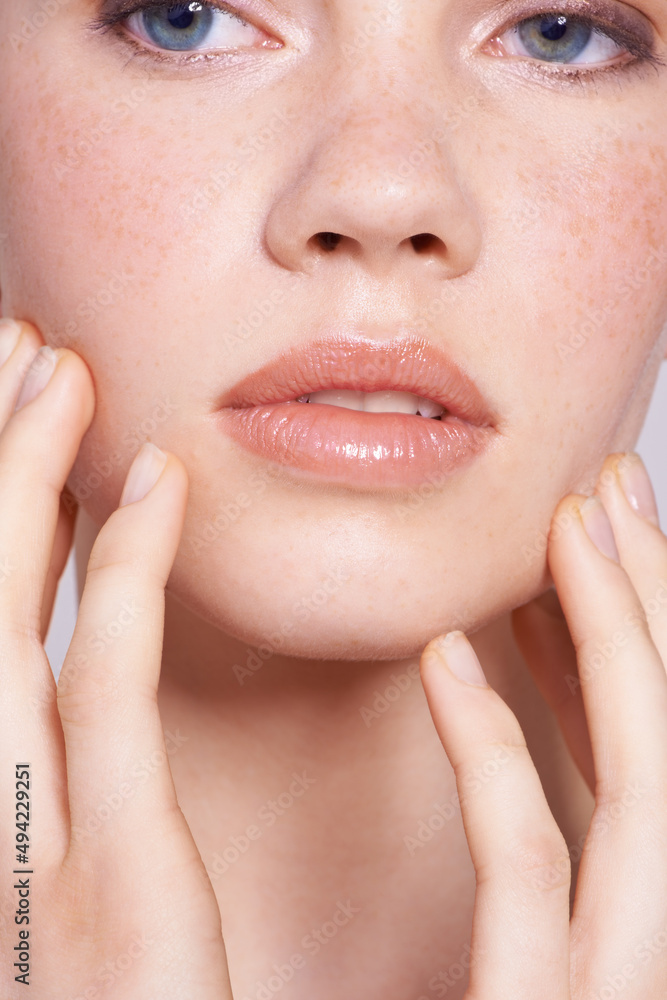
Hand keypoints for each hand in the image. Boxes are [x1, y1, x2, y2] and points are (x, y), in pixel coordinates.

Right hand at [0, 319, 233, 998]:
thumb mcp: (64, 864)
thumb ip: (61, 757)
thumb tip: (61, 658)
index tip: (14, 407)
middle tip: (14, 349)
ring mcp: (18, 826)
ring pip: (6, 612)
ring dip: (27, 479)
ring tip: (59, 372)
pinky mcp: (105, 861)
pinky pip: (104, 682)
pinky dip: (122, 571)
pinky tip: (154, 482)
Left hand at [420, 452, 666, 997]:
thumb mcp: (535, 948)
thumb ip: (543, 853)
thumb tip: (482, 684)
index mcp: (643, 923)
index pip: (650, 756)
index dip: (642, 632)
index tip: (600, 539)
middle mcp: (655, 947)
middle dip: (653, 605)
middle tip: (612, 488)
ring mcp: (621, 990)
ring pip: (643, 790)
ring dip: (616, 639)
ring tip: (569, 525)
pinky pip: (524, 871)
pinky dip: (496, 751)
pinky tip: (446, 658)